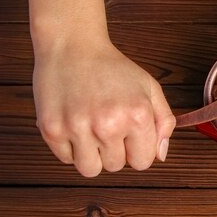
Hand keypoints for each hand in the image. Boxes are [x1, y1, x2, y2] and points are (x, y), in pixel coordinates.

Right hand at [33, 36, 174, 176]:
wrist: (72, 46)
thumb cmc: (113, 68)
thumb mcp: (150, 88)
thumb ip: (164, 122)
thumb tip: (160, 155)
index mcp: (137, 115)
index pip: (143, 162)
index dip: (136, 150)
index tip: (129, 134)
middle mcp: (108, 124)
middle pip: (116, 166)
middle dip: (114, 150)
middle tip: (107, 124)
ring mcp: (78, 128)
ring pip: (90, 169)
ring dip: (92, 155)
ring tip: (91, 129)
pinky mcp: (51, 129)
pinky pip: (66, 159)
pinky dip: (71, 147)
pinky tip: (74, 123)